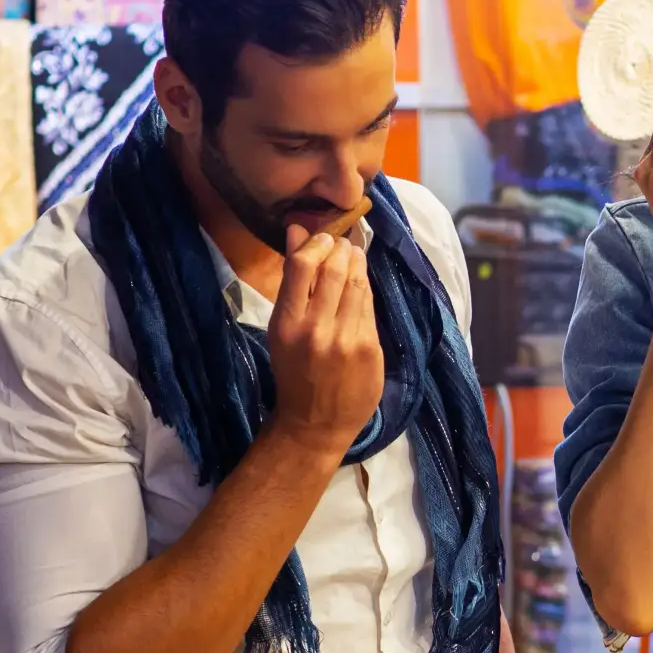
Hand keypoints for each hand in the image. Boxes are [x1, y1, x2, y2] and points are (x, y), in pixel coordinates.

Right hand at [266, 226, 384, 458]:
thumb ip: (292, 282)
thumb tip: (297, 231)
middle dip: (342, 249)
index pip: (303, 266)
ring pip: (357, 285)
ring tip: (355, 256)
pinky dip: (366, 290)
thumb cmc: (294, 371)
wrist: (315, 422)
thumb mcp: (281, 328)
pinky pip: (370, 308)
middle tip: (344, 243)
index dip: (317, 243)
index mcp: (287, 323)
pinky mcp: (370, 348)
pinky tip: (362, 285)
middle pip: (335, 270)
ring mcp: (347, 340)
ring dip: (358, 264)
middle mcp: (317, 329)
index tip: (324, 237)